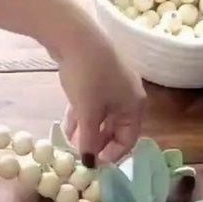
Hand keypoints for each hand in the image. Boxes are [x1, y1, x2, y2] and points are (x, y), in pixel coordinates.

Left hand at [56, 22, 145, 164]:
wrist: (75, 36)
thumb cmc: (88, 76)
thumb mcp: (88, 113)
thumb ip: (89, 141)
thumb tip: (90, 163)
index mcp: (135, 105)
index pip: (129, 139)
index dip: (112, 155)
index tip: (93, 165)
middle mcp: (128, 96)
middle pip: (116, 129)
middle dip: (98, 144)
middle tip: (81, 157)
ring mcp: (113, 85)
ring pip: (102, 117)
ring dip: (88, 132)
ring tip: (71, 146)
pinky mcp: (97, 76)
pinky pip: (93, 104)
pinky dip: (82, 116)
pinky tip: (67, 127)